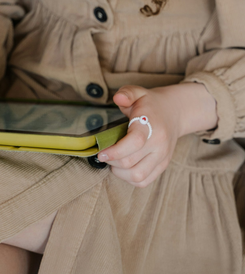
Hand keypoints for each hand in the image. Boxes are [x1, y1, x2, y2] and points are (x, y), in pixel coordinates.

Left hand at [96, 82, 217, 187]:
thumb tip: (118, 98)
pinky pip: (144, 181)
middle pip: (131, 162)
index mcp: (150, 125)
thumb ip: (126, 93)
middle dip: (112, 161)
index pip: (134, 143)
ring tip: (113, 162)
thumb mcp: (138, 92)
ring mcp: (162, 157)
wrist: (174, 112)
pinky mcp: (163, 165)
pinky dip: (130, 179)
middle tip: (104, 154)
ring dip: (120, 172)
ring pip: (138, 176)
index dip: (115, 151)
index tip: (101, 152)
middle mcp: (159, 144)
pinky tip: (123, 168)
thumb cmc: (150, 103)